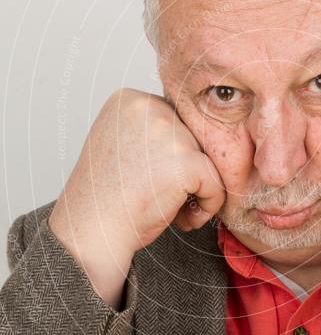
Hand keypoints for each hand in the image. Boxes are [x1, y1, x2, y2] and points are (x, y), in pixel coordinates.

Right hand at [49, 88, 224, 307]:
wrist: (90, 234)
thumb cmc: (105, 199)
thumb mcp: (123, 146)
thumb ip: (153, 132)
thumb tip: (196, 133)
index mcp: (128, 100)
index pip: (174, 121)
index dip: (168, 156)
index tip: (146, 180)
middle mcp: (148, 108)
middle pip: (193, 137)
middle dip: (184, 171)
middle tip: (159, 197)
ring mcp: (168, 133)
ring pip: (208, 159)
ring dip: (195, 189)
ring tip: (169, 209)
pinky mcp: (186, 162)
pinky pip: (216, 184)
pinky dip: (207, 206)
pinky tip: (181, 219)